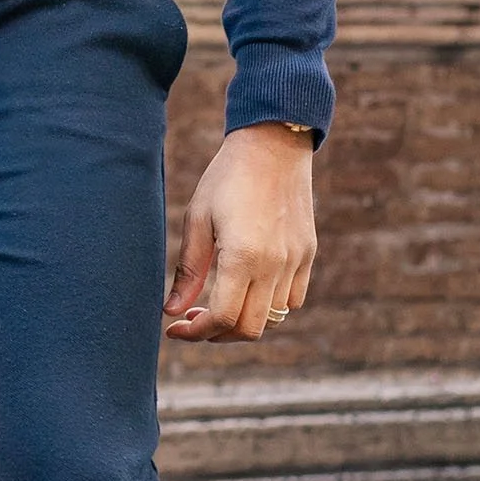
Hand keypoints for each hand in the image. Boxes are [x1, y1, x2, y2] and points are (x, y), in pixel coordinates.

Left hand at [164, 125, 316, 341]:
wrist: (273, 146)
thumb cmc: (227, 178)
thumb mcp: (197, 220)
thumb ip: (188, 271)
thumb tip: (171, 312)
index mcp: (243, 257)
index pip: (223, 319)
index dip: (196, 333)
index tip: (174, 329)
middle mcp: (274, 265)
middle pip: (250, 329)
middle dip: (218, 334)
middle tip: (194, 318)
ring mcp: (296, 261)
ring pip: (273, 318)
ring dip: (244, 321)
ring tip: (219, 304)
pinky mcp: (308, 254)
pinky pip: (292, 298)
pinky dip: (269, 306)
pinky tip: (247, 288)